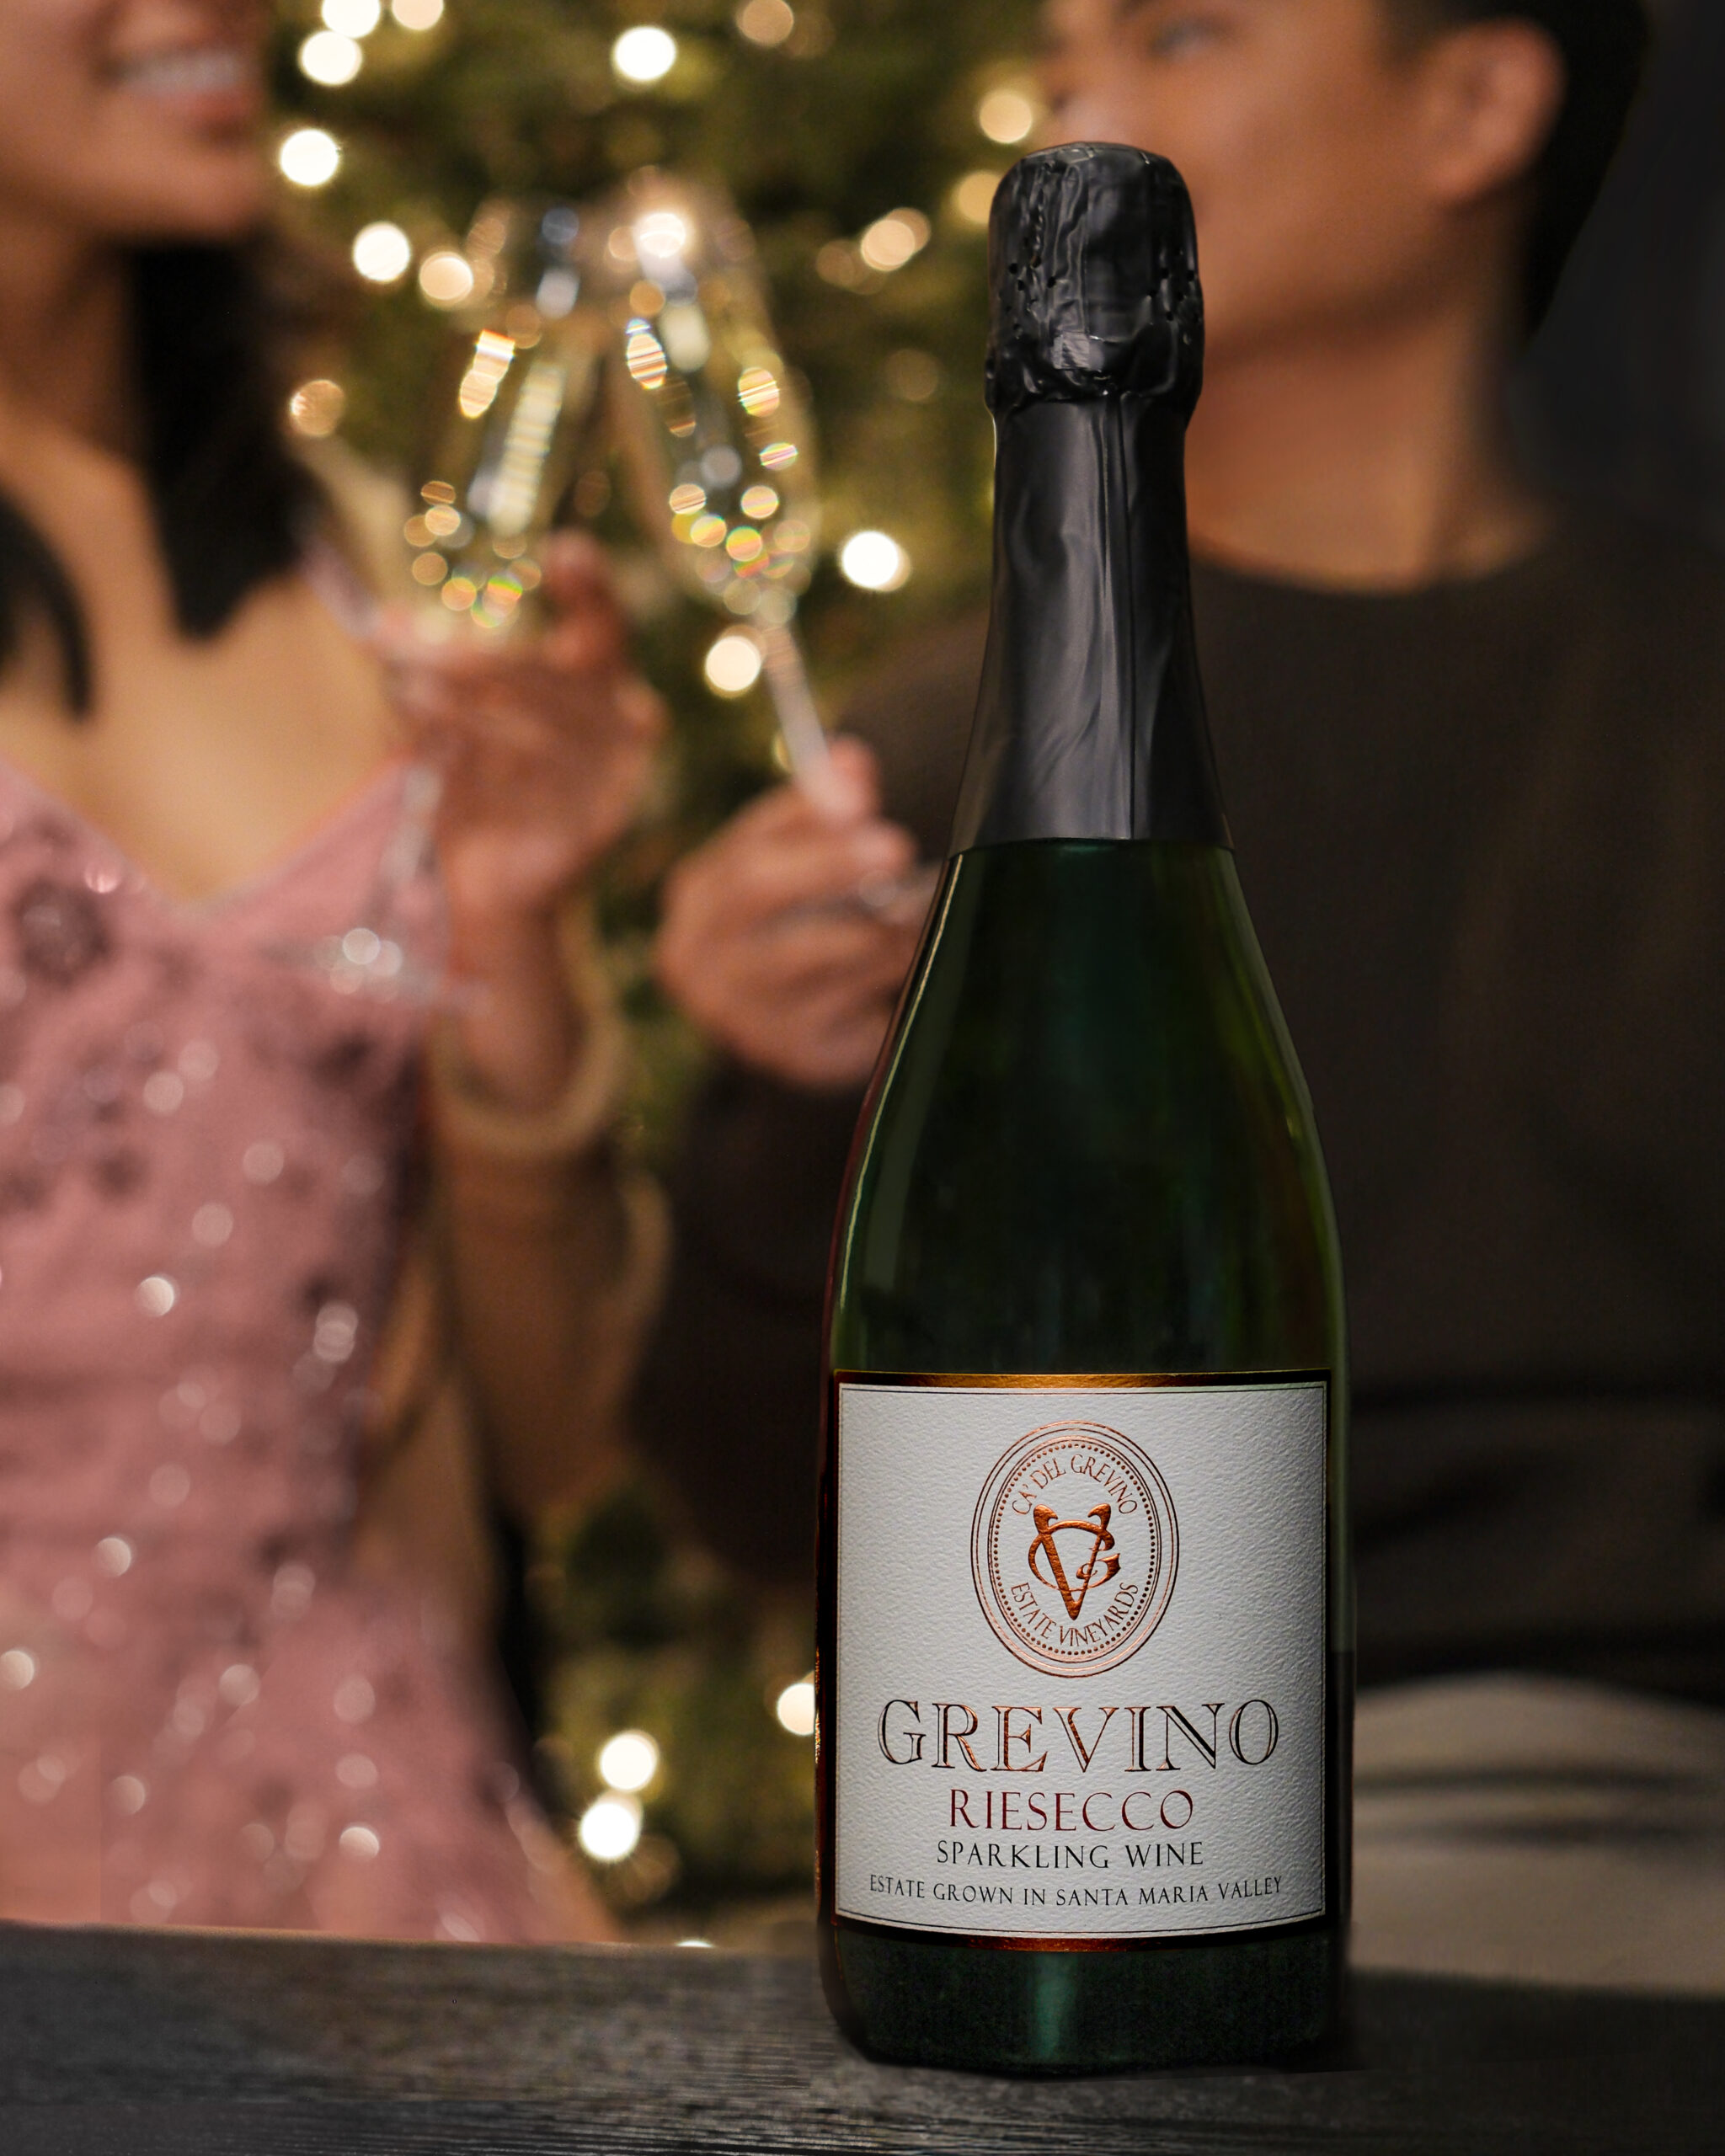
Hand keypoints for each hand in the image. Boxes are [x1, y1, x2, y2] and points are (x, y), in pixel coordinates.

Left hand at [379, 532, 663, 939]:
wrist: (503, 893)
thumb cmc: (490, 788)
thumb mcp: (460, 718)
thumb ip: (433, 664)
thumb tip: (381, 619)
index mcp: (608, 688)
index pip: (609, 628)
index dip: (593, 592)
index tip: (563, 552)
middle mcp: (626, 731)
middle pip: (547, 678)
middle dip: (467, 658)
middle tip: (397, 645)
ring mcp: (611, 784)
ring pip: (526, 733)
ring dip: (453, 708)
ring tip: (402, 690)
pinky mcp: (589, 833)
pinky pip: (521, 791)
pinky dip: (467, 772)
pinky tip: (431, 762)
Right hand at [654, 738, 926, 1091]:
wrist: (794, 1031)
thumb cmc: (798, 926)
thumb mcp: (799, 864)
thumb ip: (821, 812)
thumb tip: (849, 762)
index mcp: (695, 898)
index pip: (743, 843)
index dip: (802, 813)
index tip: (859, 793)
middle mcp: (698, 959)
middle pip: (757, 892)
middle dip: (830, 863)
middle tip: (895, 846)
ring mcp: (739, 1015)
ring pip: (817, 952)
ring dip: (879, 923)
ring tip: (919, 904)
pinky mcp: (792, 1054)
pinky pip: (854, 1002)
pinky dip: (891, 974)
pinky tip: (914, 956)